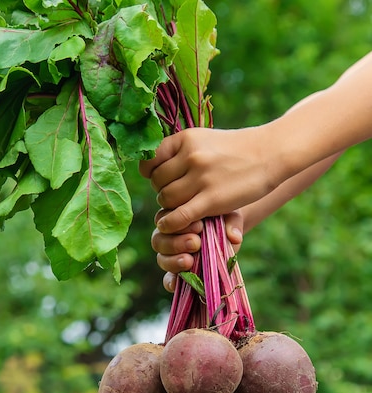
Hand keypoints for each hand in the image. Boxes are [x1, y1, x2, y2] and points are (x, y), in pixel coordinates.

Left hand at [139, 126, 278, 233]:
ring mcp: (200, 177)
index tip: (162, 179)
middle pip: (158, 183)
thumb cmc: (237, 150)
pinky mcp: (211, 199)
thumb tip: (152, 167)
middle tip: (179, 195)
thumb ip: (181, 152)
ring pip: (166, 200)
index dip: (151, 174)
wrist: (271, 153)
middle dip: (163, 192)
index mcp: (186, 138)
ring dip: (171, 208)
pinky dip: (171, 224)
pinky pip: (179, 216)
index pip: (150, 160)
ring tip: (185, 206)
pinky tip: (172, 225)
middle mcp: (190, 155)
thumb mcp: (205, 140)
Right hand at [152, 211, 243, 291]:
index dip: (179, 224)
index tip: (200, 226)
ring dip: (174, 261)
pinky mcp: (178, 273)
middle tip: (196, 243)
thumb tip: (234, 237)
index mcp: (173, 217)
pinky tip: (177, 284)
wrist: (229, 235)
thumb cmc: (225, 220)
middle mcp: (167, 236)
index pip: (164, 220)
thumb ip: (231, 224)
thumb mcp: (229, 218)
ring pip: (161, 259)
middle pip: (158, 241)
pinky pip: (168, 279)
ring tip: (189, 261)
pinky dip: (171, 282)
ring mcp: (171, 256)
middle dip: (176, 243)